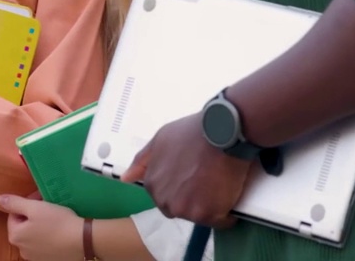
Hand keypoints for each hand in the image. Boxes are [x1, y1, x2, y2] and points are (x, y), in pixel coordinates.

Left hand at [0, 193, 82, 260]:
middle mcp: (22, 250)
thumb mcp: (34, 207)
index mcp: (15, 236)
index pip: (14, 214)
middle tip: (47, 206)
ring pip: (34, 236)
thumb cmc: (56, 222)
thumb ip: (14, 203)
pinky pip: (44, 245)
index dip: (27, 204)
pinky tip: (59, 231)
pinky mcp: (48, 260)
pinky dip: (48, 237)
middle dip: (32, 215)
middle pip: (23, 226)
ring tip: (54, 218)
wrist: (81, 241)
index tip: (40, 199)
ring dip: (40, 226)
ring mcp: (35, 258)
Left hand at [121, 112, 252, 227]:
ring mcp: (187, 210)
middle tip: (206, 183)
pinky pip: (220, 221)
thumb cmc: (190, 133)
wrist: (220, 133)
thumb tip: (125, 178)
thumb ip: (142, 162)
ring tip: (218, 186)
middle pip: (180, 209)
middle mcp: (166, 201)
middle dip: (192, 200)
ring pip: (198, 216)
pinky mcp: (208, 214)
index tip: (191, 178)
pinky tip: (229, 196)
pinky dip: (226, 213)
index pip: (164, 198)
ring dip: (208, 207)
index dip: (180, 189)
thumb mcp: (160, 141)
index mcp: (153, 185)